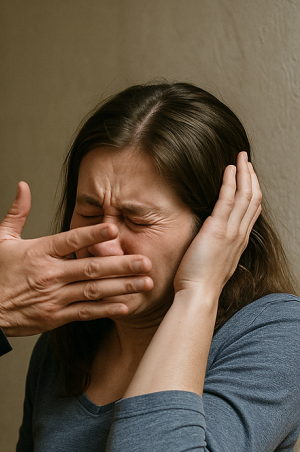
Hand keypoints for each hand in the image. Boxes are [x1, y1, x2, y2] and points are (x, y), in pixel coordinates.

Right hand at [0, 181, 152, 335]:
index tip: (116, 225)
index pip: (71, 240)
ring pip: (93, 291)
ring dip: (122, 286)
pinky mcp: (54, 316)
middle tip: (147, 261)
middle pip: (91, 268)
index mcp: (39, 253)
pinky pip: (85, 312)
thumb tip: (23, 186)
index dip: (93, 233)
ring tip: (145, 283)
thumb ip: (16, 212)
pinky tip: (125, 306)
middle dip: (122, 264)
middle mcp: (49, 275)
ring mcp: (54, 297)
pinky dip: (106, 309)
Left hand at [174, 152, 261, 299]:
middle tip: (248, 161)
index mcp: (238, 242)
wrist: (198, 293)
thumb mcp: (213, 262)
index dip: (252, 192)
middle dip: (252, 177)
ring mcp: (231, 231)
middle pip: (253, 199)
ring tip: (241, 157)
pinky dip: (230, 182)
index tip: (249, 179)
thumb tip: (210, 241)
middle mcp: (239, 234)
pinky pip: (228, 200)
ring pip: (245, 195)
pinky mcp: (217, 230)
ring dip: (244, 173)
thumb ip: (216, 248)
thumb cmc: (199, 283)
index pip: (252, 212)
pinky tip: (229, 169)